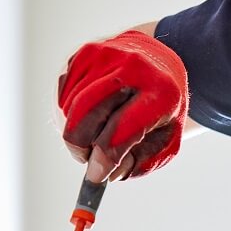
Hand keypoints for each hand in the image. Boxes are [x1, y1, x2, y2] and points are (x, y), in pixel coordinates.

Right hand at [57, 30, 187, 179]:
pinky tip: (91, 112)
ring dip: (77, 131)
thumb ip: (139, 163)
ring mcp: (105, 55)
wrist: (159, 59)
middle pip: (85, 115)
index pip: (121, 130)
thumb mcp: (166, 139)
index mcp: (160, 92)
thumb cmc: (161, 106)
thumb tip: (104, 173)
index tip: (96, 176)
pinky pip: (64, 96)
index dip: (104, 159)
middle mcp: (132, 67)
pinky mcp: (84, 53)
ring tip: (96, 132)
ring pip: (70, 108)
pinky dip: (70, 114)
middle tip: (87, 158)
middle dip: (80, 146)